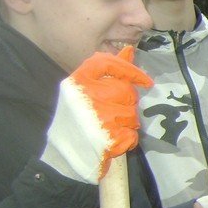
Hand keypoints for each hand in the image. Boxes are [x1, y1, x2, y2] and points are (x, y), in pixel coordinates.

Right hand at [41, 46, 152, 183]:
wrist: (62, 157)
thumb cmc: (75, 120)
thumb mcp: (83, 91)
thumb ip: (107, 71)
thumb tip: (129, 50)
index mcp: (77, 82)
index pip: (109, 63)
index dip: (130, 70)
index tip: (145, 81)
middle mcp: (86, 97)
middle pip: (126, 91)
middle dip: (128, 102)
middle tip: (116, 112)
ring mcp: (97, 118)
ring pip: (132, 113)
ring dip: (128, 122)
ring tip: (111, 127)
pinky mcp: (107, 138)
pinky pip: (132, 134)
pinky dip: (127, 139)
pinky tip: (113, 140)